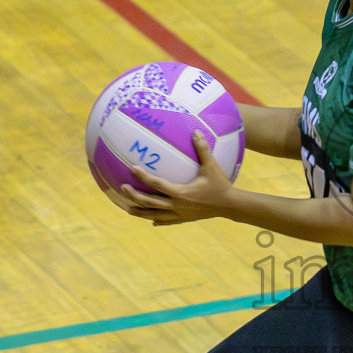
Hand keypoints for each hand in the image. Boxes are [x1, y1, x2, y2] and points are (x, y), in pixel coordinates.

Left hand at [113, 132, 231, 225]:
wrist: (230, 206)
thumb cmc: (221, 184)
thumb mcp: (212, 166)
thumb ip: (202, 149)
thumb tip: (195, 131)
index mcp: (181, 192)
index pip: (157, 184)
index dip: (143, 176)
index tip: (132, 168)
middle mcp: (177, 205)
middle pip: (150, 202)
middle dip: (134, 196)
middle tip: (122, 188)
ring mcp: (180, 214)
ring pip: (154, 215)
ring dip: (140, 212)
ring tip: (127, 208)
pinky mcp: (184, 219)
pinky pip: (167, 221)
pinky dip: (158, 220)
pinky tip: (151, 221)